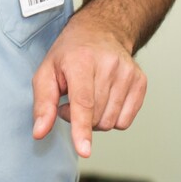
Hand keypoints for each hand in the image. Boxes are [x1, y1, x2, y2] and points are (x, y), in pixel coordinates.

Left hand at [32, 13, 147, 156]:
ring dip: (95, 120)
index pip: (83, 102)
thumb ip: (42, 104)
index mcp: (81, 61)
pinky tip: (104, 99)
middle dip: (79, 120)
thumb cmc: (70, 54)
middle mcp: (109, 65)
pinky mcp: (141, 81)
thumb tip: (39, 133)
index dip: (81, 128)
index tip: (84, 151)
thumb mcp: (46, 72)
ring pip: (110, 122)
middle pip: (95, 118)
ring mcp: (128, 73)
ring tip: (88, 97)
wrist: (101, 30)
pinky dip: (111, 118)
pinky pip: (125, 121)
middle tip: (71, 100)